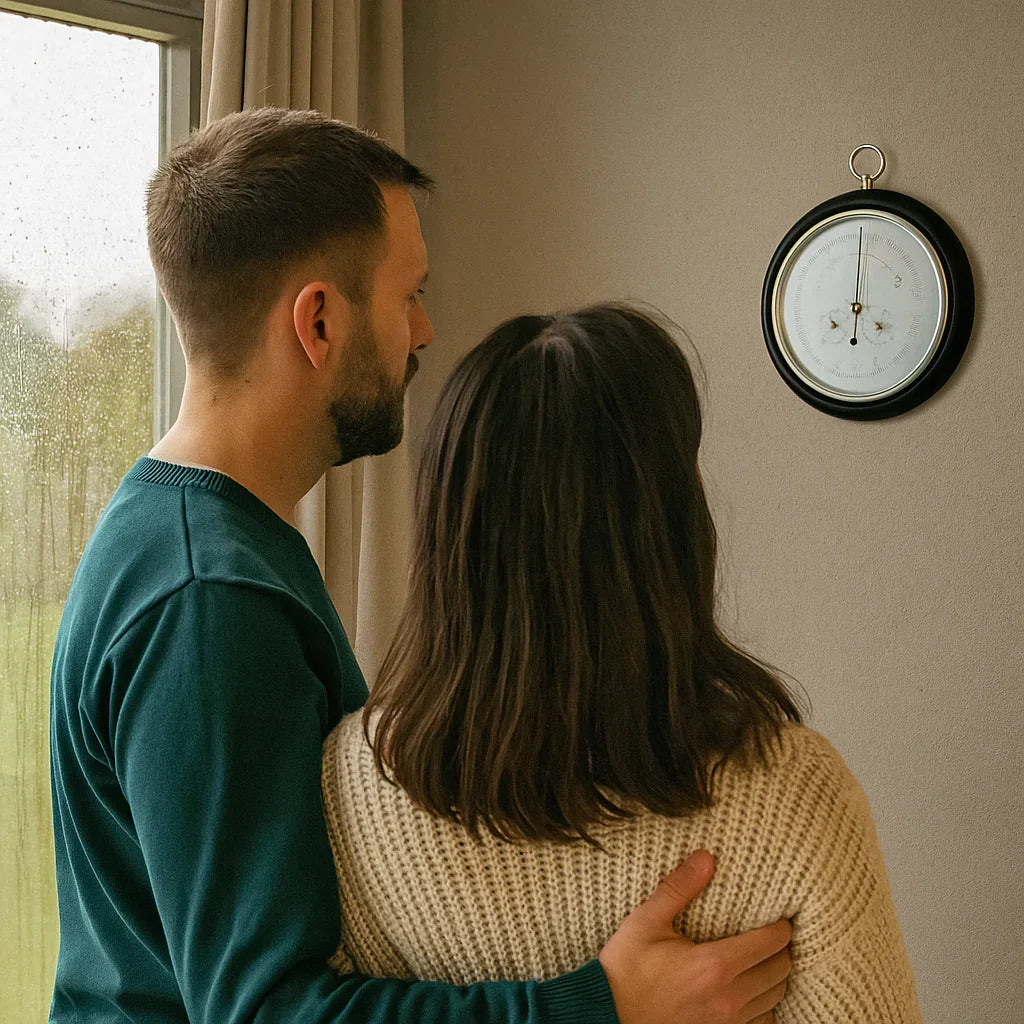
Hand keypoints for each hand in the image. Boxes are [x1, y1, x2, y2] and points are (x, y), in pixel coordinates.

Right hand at [598, 850, 791, 1023]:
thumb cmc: (624, 969)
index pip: (770, 944)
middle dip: (782, 950)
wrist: (607, 1015)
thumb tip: (706, 857)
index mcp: (713, 965)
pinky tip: (751, 991)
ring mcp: (726, 1023)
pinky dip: (764, 1006)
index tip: (780, 918)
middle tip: (775, 935)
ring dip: (775, 978)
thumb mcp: (646, 921)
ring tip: (766, 959)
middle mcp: (728, 998)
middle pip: (780, 971)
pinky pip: (760, 1023)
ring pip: (774, 999)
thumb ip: (679, 888)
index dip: (781, 928)